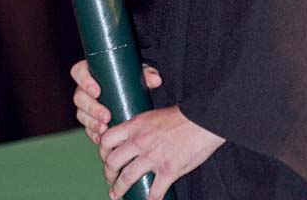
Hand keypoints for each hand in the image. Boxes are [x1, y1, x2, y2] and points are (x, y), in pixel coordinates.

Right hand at [70, 59, 161, 144]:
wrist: (134, 90)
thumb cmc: (132, 75)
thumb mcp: (138, 72)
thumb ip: (147, 73)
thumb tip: (156, 80)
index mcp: (92, 70)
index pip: (79, 72)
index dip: (84, 81)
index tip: (97, 91)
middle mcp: (85, 87)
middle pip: (79, 97)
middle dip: (91, 109)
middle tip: (106, 116)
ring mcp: (86, 104)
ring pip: (81, 114)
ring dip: (91, 123)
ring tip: (104, 129)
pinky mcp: (90, 118)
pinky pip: (86, 127)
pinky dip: (93, 133)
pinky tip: (100, 138)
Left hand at [100, 105, 224, 199]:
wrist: (205, 118)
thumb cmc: (183, 116)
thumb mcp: (156, 115)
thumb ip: (143, 127)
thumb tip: (134, 137)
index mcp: (137, 125)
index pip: (107, 139)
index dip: (102, 151)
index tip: (105, 158)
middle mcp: (141, 141)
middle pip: (112, 161)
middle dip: (108, 174)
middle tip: (110, 179)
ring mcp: (153, 156)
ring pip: (127, 178)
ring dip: (119, 189)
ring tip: (117, 195)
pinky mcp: (168, 169)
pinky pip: (153, 192)